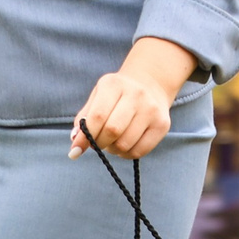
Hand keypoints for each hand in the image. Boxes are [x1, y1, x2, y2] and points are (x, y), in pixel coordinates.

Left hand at [69, 37, 199, 158]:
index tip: (75, 150)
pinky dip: (126, 154)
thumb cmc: (118, 94)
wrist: (151, 84)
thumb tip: (75, 142)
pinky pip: (140, 151)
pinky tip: (124, 146)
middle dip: (99, 143)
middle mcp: (136, 95)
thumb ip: (84, 118)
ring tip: (112, 142)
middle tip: (97, 143)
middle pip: (112, 131)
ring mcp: (151, 110)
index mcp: (114, 85)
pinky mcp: (162, 125)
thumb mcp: (98, 97)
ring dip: (113, 149)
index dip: (85, 136)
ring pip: (125, 144)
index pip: (97, 116)